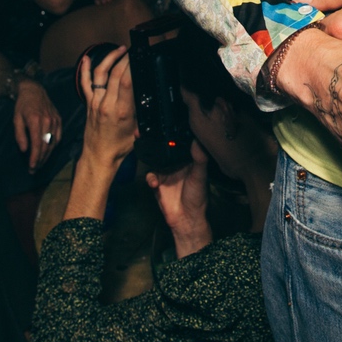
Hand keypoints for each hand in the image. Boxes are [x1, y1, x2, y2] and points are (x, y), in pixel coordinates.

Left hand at [12, 79, 61, 169]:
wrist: (34, 90)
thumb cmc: (22, 105)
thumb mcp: (16, 119)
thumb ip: (20, 135)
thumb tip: (24, 150)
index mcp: (35, 121)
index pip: (37, 144)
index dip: (35, 158)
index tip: (31, 167)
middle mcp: (47, 121)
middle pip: (46, 146)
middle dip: (40, 160)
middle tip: (34, 169)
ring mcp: (55, 120)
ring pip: (53, 143)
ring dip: (47, 155)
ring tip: (40, 163)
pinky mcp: (59, 120)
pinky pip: (58, 137)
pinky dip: (53, 146)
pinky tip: (48, 151)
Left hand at [80, 48, 137, 165]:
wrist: (99, 156)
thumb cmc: (119, 146)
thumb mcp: (138, 129)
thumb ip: (142, 112)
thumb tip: (149, 96)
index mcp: (122, 111)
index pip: (126, 82)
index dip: (132, 65)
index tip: (139, 56)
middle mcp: (107, 104)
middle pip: (115, 74)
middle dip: (125, 58)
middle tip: (133, 50)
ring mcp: (96, 102)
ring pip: (101, 74)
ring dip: (110, 58)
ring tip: (120, 49)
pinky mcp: (88, 103)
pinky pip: (85, 82)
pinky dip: (85, 69)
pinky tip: (87, 58)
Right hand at [147, 140, 212, 257]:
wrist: (186, 218)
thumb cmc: (198, 197)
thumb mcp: (200, 176)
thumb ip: (200, 159)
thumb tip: (197, 141)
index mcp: (188, 159)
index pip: (179, 142)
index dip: (173, 133)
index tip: (166, 122)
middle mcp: (176, 163)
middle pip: (163, 148)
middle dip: (154, 139)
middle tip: (145, 130)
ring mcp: (165, 172)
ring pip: (153, 158)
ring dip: (147, 152)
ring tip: (141, 143)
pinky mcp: (157, 182)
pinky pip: (150, 176)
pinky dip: (151, 178)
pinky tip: (154, 183)